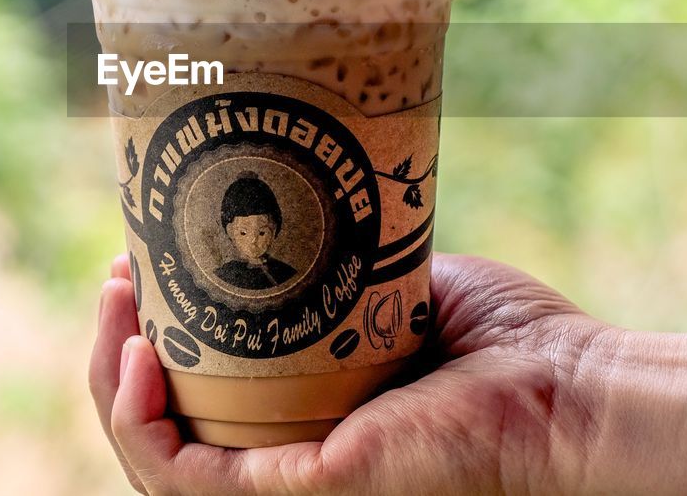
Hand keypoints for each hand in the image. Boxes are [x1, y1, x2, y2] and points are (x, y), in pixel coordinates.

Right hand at [89, 252, 613, 494]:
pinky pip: (186, 481)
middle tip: (114, 278)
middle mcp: (290, 460)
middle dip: (119, 352)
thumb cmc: (511, 343)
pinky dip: (144, 426)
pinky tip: (138, 356)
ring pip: (159, 457)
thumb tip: (294, 217)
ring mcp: (290, 482)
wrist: (572, 387)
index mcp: (309, 417)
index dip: (155, 339)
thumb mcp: (395, 286)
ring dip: (115, 382)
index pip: (204, 397)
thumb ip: (340, 271)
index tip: (138, 266)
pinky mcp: (302, 489)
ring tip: (115, 307)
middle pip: (166, 424)